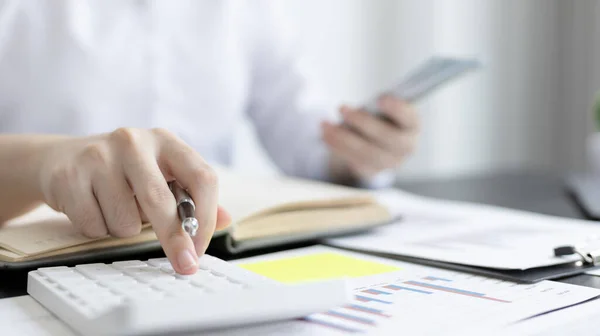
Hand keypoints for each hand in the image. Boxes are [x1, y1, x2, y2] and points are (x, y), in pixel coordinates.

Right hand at [37, 128, 229, 273]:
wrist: (61, 159)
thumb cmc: (123, 172)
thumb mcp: (161, 174)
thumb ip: (192, 197)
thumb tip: (225, 220)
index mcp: (165, 141)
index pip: (202, 177)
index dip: (206, 217)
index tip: (201, 246)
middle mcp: (133, 142)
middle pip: (162, 201)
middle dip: (175, 240)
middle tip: (185, 265)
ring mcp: (98, 156)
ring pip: (126, 220)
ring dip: (125, 229)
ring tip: (115, 208)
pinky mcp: (69, 176)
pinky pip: (95, 225)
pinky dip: (98, 228)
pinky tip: (94, 207)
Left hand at [322, 95, 418, 182]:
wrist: (374, 141)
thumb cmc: (378, 117)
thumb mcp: (380, 108)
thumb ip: (374, 106)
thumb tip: (357, 108)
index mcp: (412, 125)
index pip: (409, 118)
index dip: (397, 109)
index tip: (381, 98)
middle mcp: (406, 147)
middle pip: (387, 138)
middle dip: (362, 123)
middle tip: (341, 108)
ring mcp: (390, 162)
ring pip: (368, 153)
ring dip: (343, 138)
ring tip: (325, 124)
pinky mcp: (372, 171)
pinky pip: (355, 162)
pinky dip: (338, 148)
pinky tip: (325, 136)